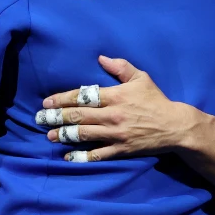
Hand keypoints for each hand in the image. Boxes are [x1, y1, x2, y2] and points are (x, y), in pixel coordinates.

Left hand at [38, 56, 198, 161]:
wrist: (175, 126)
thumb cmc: (156, 100)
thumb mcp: (141, 78)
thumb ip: (120, 67)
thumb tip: (100, 58)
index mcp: (115, 96)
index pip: (83, 96)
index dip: (62, 99)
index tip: (47, 101)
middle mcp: (112, 115)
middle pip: (78, 115)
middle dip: (56, 117)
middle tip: (40, 118)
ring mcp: (116, 134)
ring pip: (84, 134)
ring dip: (64, 135)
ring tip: (49, 136)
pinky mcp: (121, 150)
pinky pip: (98, 154)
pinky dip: (82, 156)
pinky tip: (68, 156)